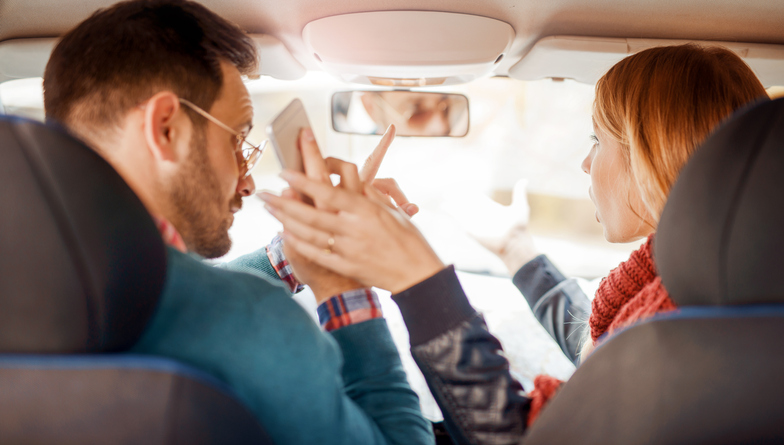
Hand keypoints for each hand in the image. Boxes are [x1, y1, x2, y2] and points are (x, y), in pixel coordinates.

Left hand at [261, 166, 444, 294]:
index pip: (327, 192)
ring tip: (269, 208)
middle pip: (310, 213)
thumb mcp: (391, 210)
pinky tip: (284, 232)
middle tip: (262, 193)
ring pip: (308, 232)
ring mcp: (348, 249)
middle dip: (282, 202)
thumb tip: (350, 180)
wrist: (417, 274)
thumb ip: (367, 196)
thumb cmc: (408, 238)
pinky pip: (316, 252)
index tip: (284, 172)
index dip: (303, 182)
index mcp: (365, 209)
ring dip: (284, 219)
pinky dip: (298, 242)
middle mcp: (353, 228)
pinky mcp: (346, 266)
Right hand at [443, 179, 537, 274]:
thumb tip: (524, 180)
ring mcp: (476, 222)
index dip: (469, 193)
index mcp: (491, 208)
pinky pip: (460, 220)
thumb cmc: (518, 227)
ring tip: (443, 203)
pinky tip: (445, 208)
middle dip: (457, 199)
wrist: (513, 243)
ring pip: (461, 212)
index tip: (462, 188)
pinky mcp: (472, 230)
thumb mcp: (520, 207)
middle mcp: (482, 215)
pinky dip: (452, 214)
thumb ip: (519, 193)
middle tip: (447, 192)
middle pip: (467, 204)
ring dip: (452, 207)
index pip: (477, 198)